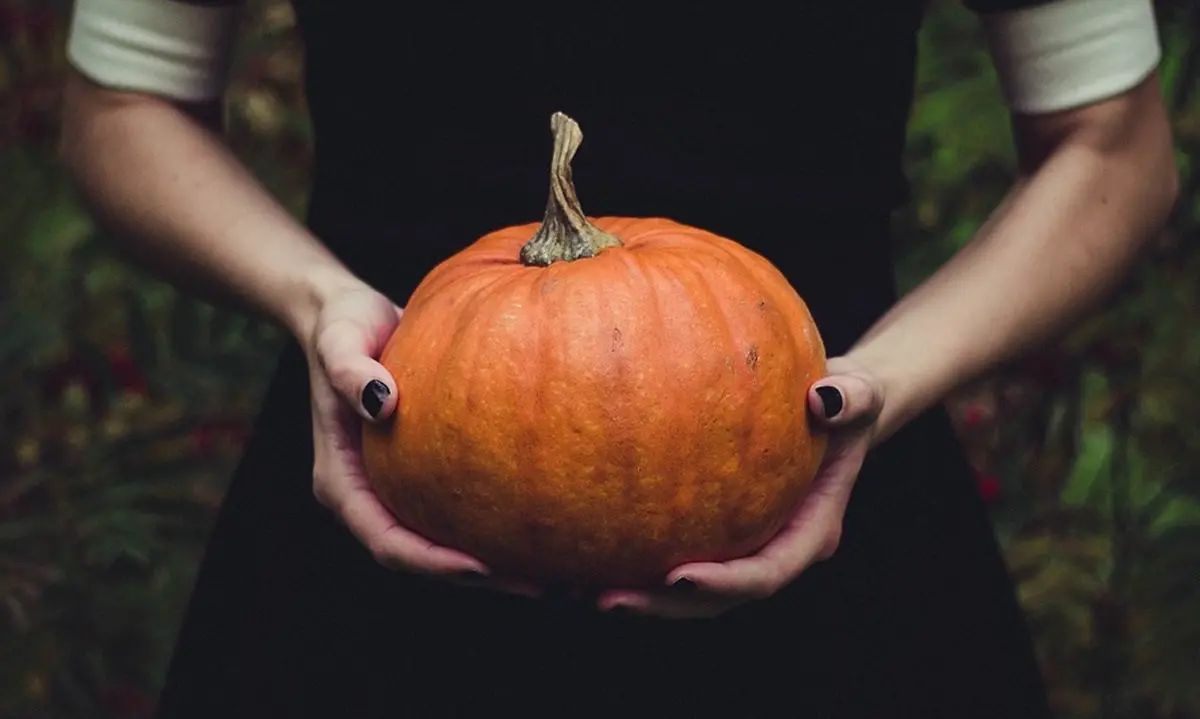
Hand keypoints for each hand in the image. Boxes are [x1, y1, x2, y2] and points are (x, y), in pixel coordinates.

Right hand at [303, 283, 537, 596]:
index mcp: (341, 482)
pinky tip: (545, 520)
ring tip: (556, 568)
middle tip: (541, 584)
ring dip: (495, 562)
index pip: (387, 542)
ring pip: (444, 542)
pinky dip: (496, 522)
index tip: (482, 567)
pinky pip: (461, 508)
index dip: (432, 562)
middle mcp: (368, 496)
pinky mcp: (422, 472)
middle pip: (422, 557)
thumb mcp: (339, 340)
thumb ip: (350, 370)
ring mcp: (395, 488)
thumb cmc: (342, 325)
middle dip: (478, 577)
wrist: (348, 315)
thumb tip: (382, 403)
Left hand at [596, 357, 884, 618]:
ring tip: (576, 588)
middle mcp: (771, 549)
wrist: (831, 408)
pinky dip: (628, 555)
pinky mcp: (710, 530)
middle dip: (663, 607)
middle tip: (606, 600)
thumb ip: (852, 398)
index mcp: (809, 532)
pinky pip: (667, 548)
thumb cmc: (845, 399)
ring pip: (685, 589)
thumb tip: (824, 400)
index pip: (767, 573)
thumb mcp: (861, 391)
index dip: (725, 585)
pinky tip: (578, 548)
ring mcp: (739, 545)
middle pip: (716, 600)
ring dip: (637, 594)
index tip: (678, 578)